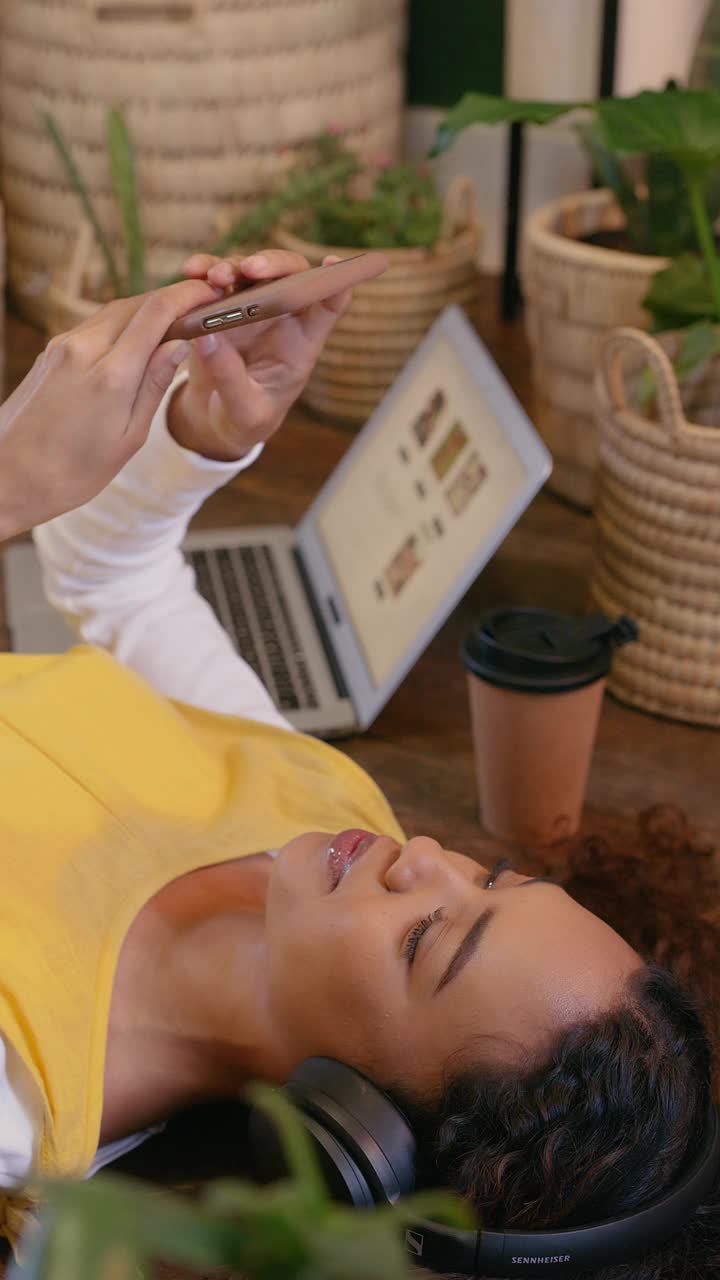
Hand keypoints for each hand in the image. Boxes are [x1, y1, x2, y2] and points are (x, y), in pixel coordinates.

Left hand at [0, 279, 220, 539]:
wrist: (8, 478)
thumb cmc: (71, 472)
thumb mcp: (128, 437)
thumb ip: (154, 385)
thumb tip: (178, 346)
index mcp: (111, 374)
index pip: (156, 311)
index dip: (188, 295)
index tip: (209, 295)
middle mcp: (83, 348)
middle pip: (135, 304)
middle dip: (169, 300)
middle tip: (198, 310)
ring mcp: (61, 347)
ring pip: (113, 313)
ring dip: (144, 313)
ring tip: (170, 329)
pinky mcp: (49, 353)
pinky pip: (93, 328)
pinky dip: (120, 328)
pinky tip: (133, 347)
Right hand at [167, 248, 351, 460]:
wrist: (216, 418)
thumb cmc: (244, 418)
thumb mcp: (243, 411)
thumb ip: (230, 379)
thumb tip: (207, 338)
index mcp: (301, 344)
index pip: (329, 306)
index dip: (339, 280)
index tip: (334, 262)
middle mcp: (281, 319)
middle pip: (289, 275)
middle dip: (273, 265)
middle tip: (250, 269)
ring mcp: (251, 308)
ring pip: (249, 270)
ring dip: (232, 265)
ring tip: (212, 277)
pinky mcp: (222, 307)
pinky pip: (216, 279)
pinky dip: (204, 270)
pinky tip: (191, 270)